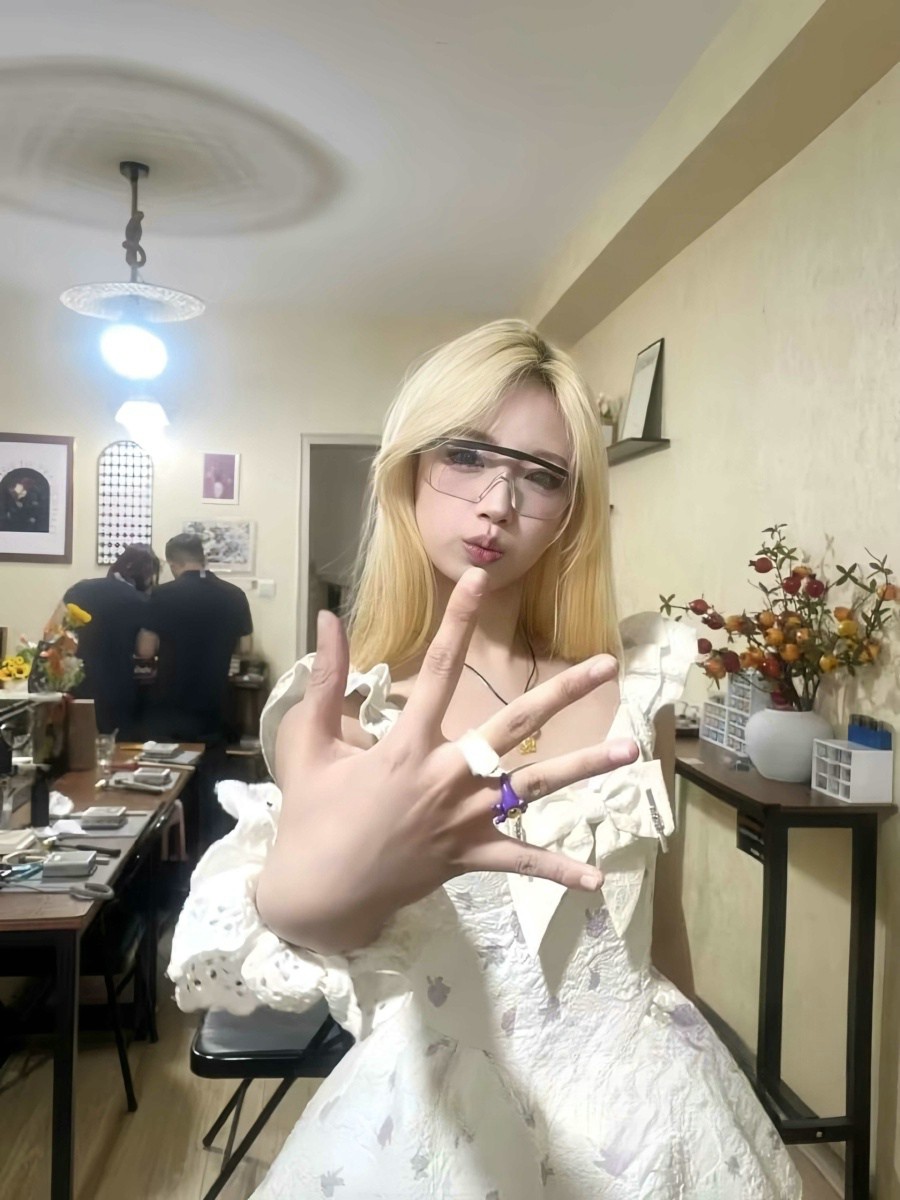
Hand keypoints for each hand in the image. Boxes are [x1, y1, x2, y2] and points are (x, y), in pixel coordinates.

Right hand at [258, 568, 637, 952]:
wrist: (319, 895)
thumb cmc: (312, 816)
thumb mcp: (310, 745)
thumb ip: (326, 682)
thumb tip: (329, 621)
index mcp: (407, 745)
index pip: (439, 669)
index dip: (459, 620)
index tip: (480, 579)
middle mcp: (446, 776)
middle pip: (514, 725)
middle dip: (562, 692)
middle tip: (606, 664)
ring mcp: (464, 820)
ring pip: (533, 788)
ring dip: (583, 768)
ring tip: (628, 750)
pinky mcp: (469, 857)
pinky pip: (520, 862)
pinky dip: (557, 870)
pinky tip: (596, 878)